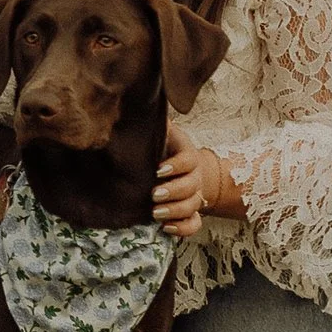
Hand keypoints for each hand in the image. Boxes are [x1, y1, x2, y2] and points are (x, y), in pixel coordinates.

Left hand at [152, 122, 236, 237]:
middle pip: (191, 186)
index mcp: (187, 156)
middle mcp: (193, 177)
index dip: (176, 166)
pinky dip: (183, 229)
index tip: (158, 169)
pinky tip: (166, 228)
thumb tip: (137, 102)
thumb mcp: (161, 133)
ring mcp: (193, 197)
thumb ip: (155, 123)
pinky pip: (193, 225)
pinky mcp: (189, 213)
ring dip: (175, 211)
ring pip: (192, 207)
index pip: (188, 160)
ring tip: (155, 213)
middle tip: (153, 194)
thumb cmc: (163, 148)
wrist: (178, 169)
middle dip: (173, 191)